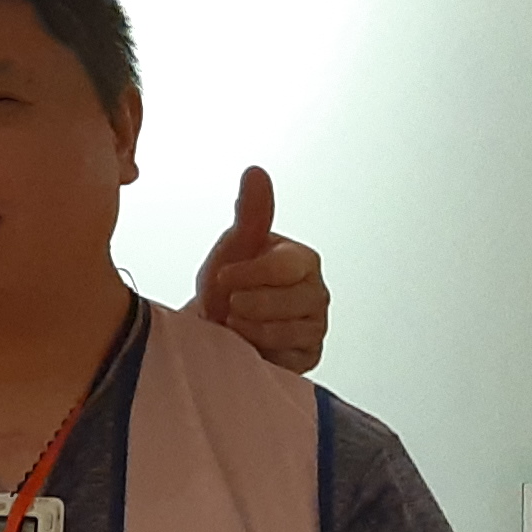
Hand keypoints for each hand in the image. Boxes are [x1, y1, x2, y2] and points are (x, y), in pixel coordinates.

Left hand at [193, 166, 331, 374]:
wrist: (214, 326)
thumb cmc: (228, 284)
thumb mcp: (233, 246)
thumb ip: (251, 213)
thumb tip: (255, 172)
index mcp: (302, 261)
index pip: (286, 267)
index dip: (250, 274)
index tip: (223, 277)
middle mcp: (316, 292)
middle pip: (292, 302)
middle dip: (251, 306)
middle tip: (230, 306)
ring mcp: (315, 326)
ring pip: (290, 333)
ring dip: (253, 331)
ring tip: (235, 325)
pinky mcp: (308, 356)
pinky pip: (290, 360)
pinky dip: (264, 354)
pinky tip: (250, 345)